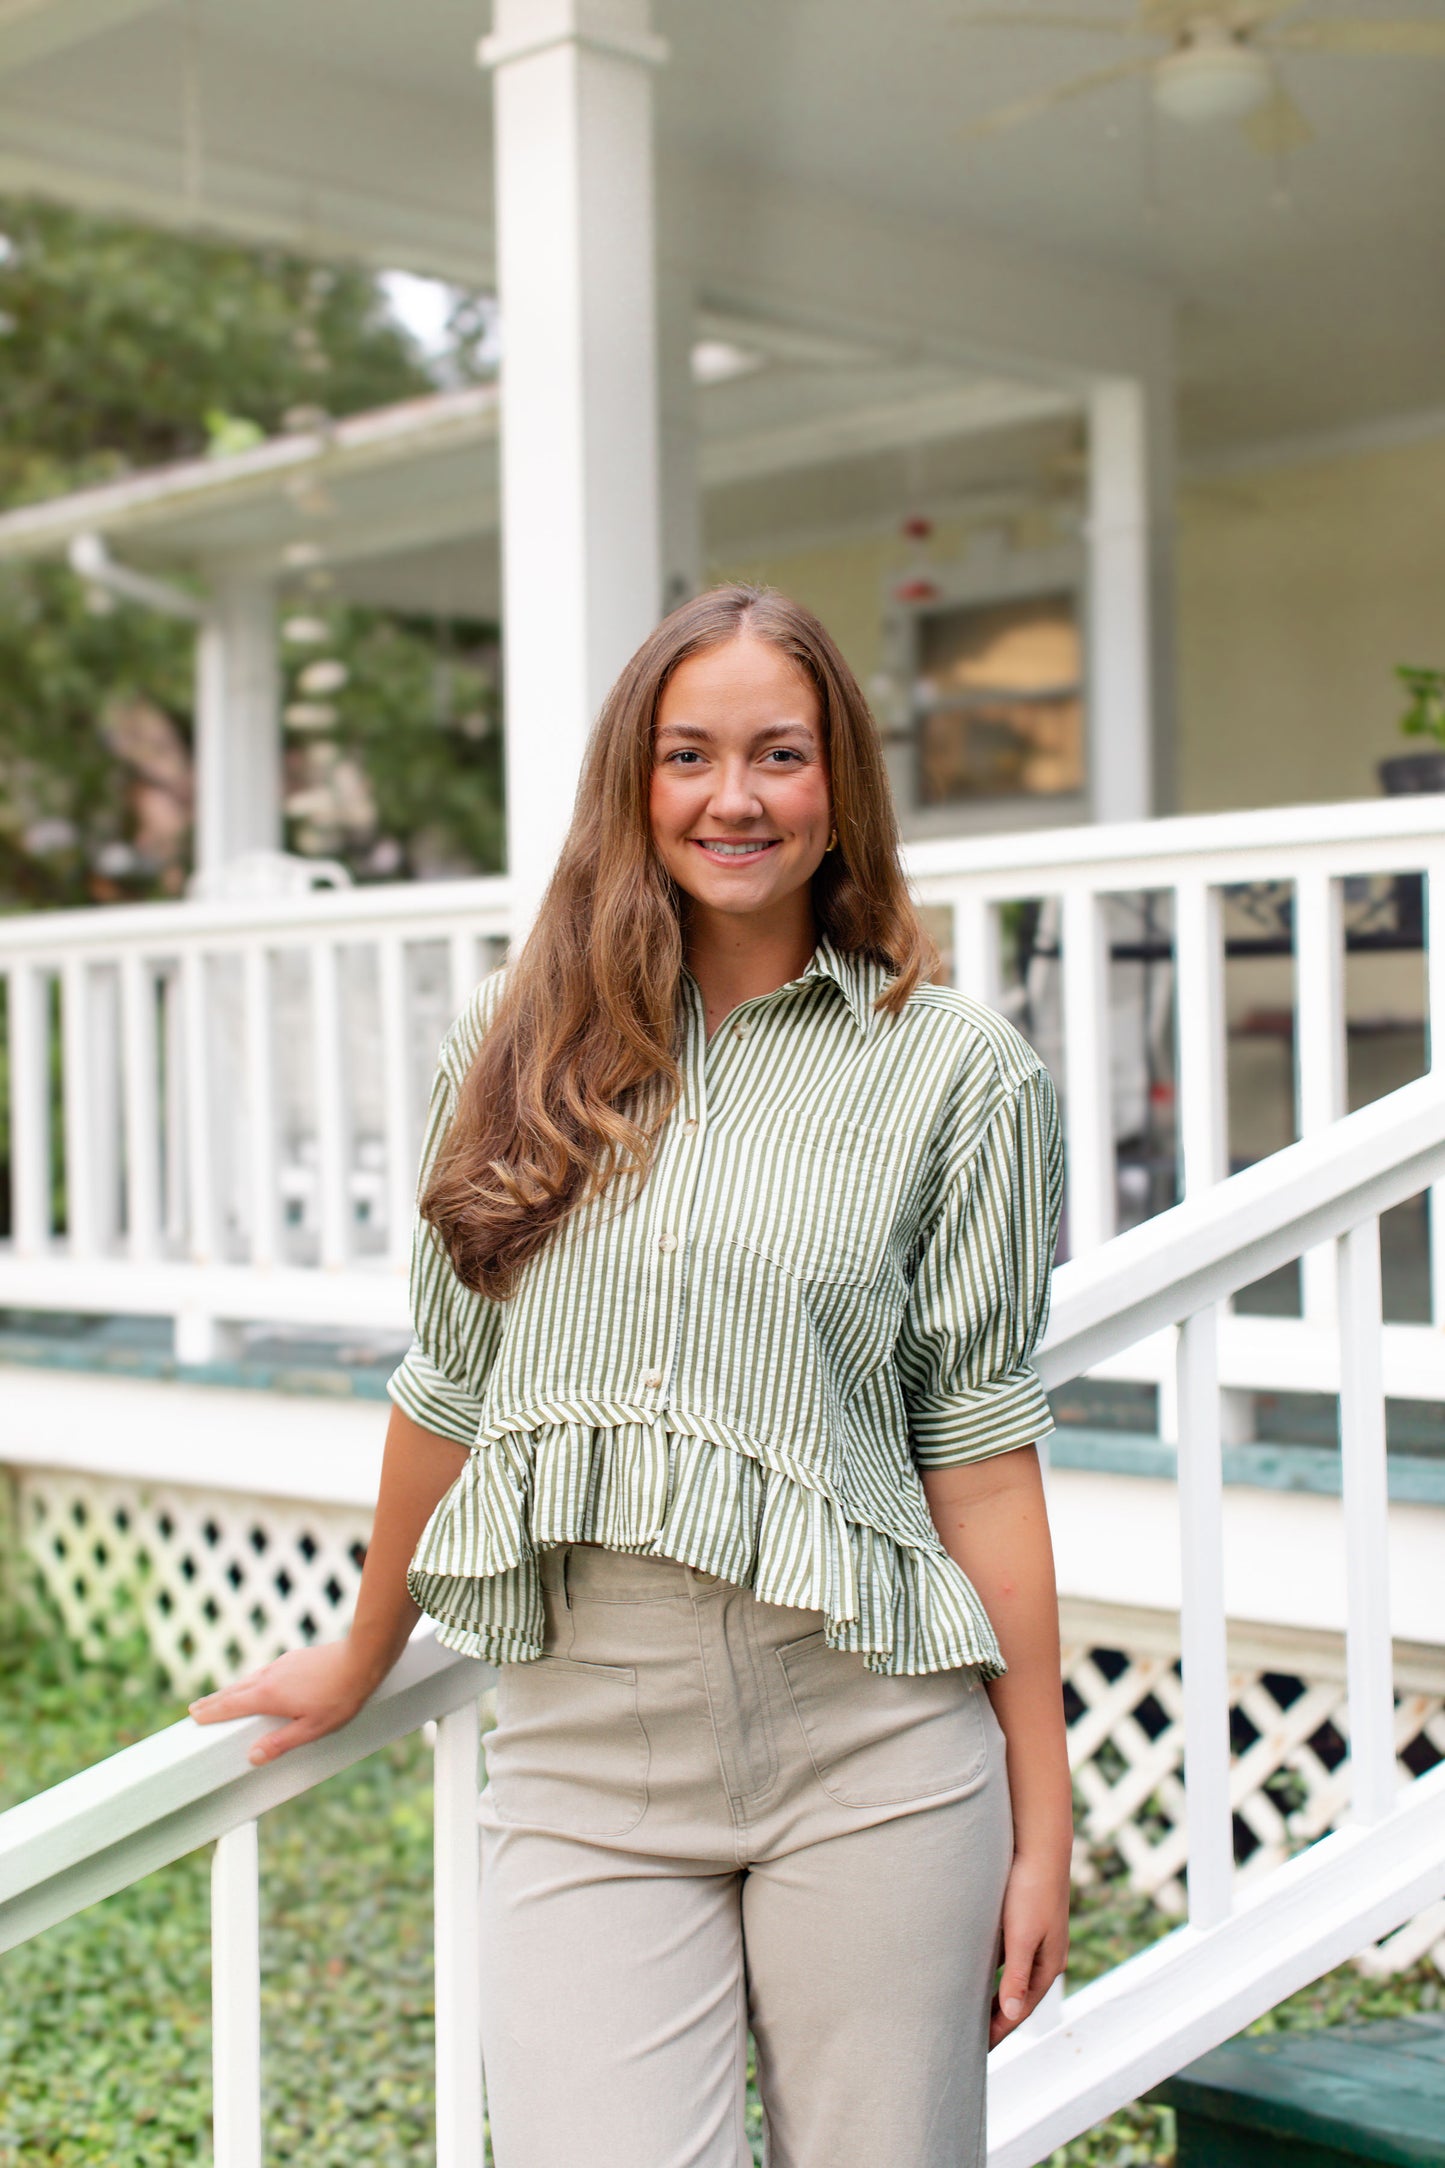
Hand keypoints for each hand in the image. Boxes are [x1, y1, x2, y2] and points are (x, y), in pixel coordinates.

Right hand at [188, 1641, 376, 1765]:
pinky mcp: (295, 1657)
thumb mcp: (312, 1729)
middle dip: (215, 1700)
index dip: (211, 1712)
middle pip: (235, 1690)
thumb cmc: (340, 1697)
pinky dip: (252, 1681)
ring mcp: (283, 1664)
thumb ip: (280, 1743)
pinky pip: (266, 1672)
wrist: (362, 1658)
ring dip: (233, 1690)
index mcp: (269, 1695)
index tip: (193, 1715)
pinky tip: (259, 1684)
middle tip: (195, 1708)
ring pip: (250, 1679)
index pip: (232, 1705)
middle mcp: (270, 1676)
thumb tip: (252, 1756)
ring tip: (222, 1698)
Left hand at [990, 1845, 1070, 2047]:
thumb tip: (1013, 2014)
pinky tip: (973, 1970)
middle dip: (998, 2018)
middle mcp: (1044, 1955)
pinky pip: (1004, 1955)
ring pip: (1010, 1976)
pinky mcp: (1023, 1921)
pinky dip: (990, 1970)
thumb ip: (1017, 1975)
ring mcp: (1035, 1938)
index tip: (979, 2051)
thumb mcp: (1022, 1935)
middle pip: (1018, 1997)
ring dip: (993, 1994)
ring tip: (970, 2011)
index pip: (1022, 2010)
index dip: (1001, 2030)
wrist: (1039, 1845)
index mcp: (1048, 1965)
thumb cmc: (1030, 1889)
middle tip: (972, 2039)